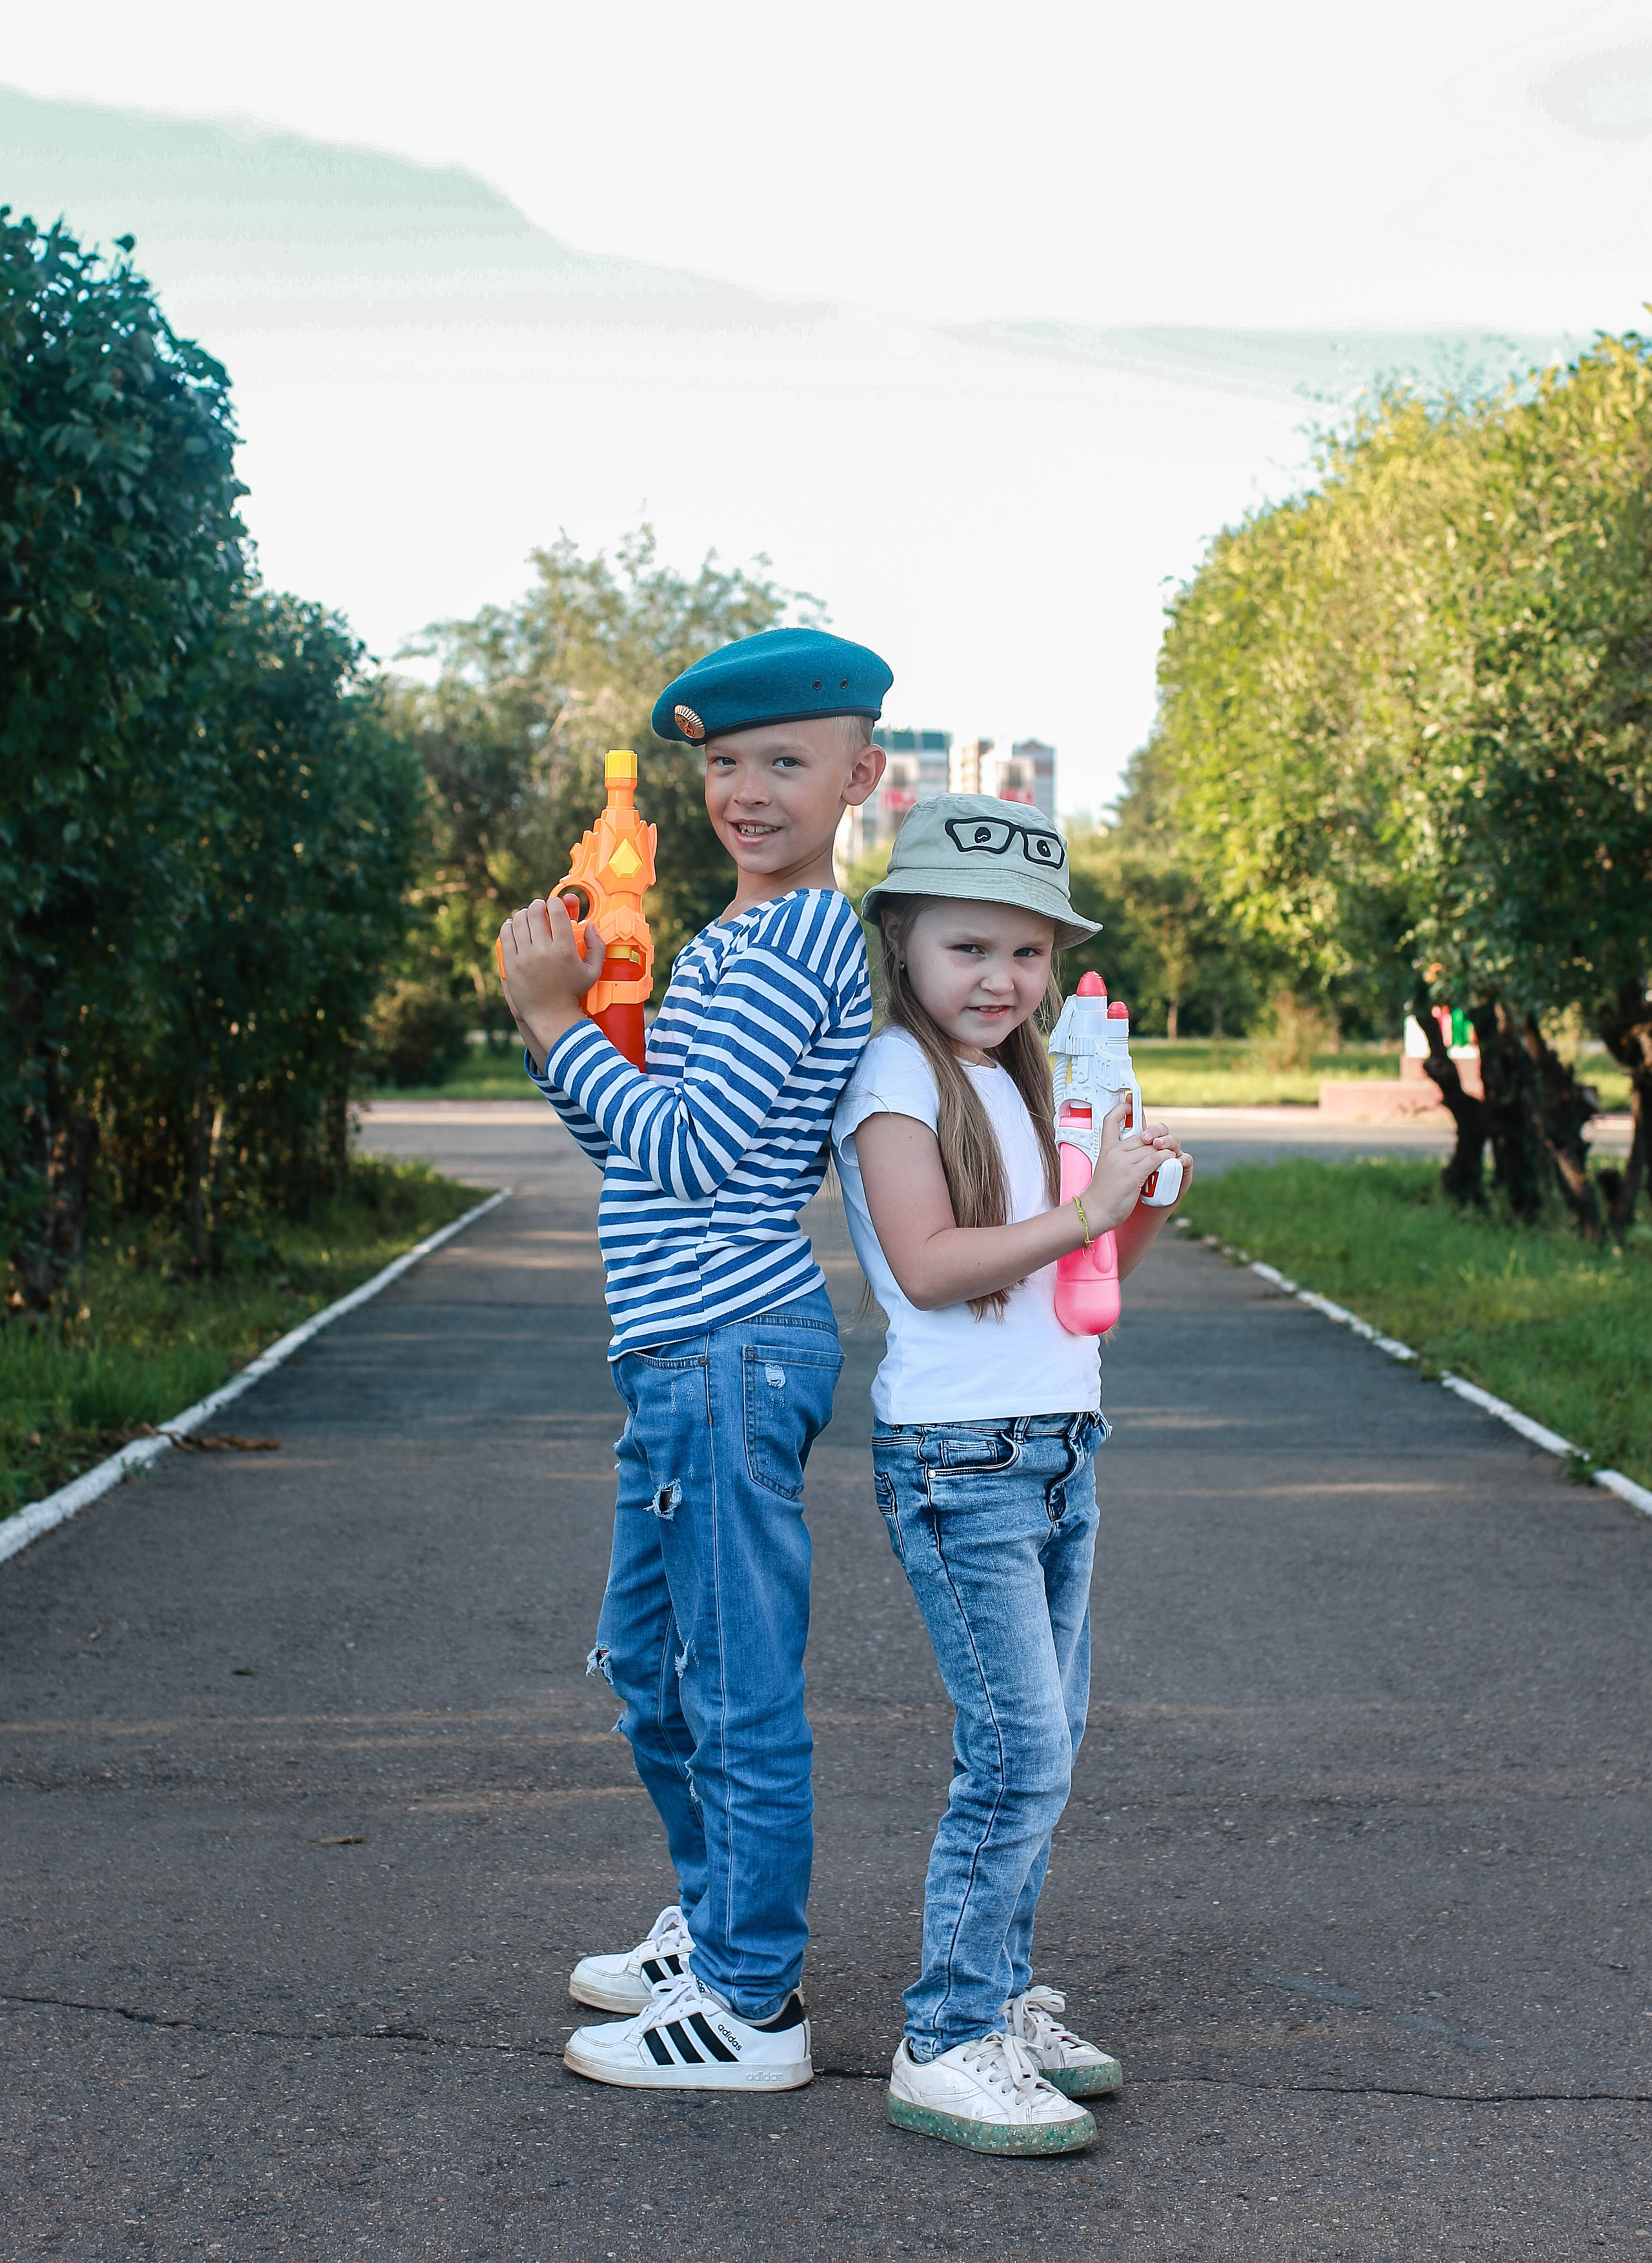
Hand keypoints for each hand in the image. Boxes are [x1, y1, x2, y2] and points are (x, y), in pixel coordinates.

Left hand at [497, 896, 603, 1070]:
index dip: (555, 902)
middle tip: (540, 907)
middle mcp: (544, 950)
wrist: (551, 1015)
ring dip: (523, 913)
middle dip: (538, 905)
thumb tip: (590, 925)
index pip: (556, 911)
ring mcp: (525, 957)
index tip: (554, 904)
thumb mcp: (592, 972)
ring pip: (519, 921)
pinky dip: (509, 926)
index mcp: (564, 949)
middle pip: (535, 912)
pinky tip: (513, 925)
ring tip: (527, 915)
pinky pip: (506, 935)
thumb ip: (597, 947)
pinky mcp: (511, 963)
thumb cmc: (573, 993)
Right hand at [1086, 1102, 1175, 1229]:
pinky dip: (1167, 1158)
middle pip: (1143, 1135)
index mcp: (1106, 1149)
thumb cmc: (1102, 1193)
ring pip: (1152, 1147)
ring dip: (1166, 1151)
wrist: (1095, 1211)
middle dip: (1158, 1139)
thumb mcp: (1106, 1167)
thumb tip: (1139, 1148)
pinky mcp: (1133, 1174)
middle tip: (1164, 1146)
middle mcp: (1115, 1152)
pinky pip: (1156, 1159)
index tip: (1130, 1103)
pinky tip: (1171, 1161)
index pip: (1111, 1120)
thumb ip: (1119, 1155)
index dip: (1122, 1109)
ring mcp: (1124, 1162)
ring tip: (1170, 1158)